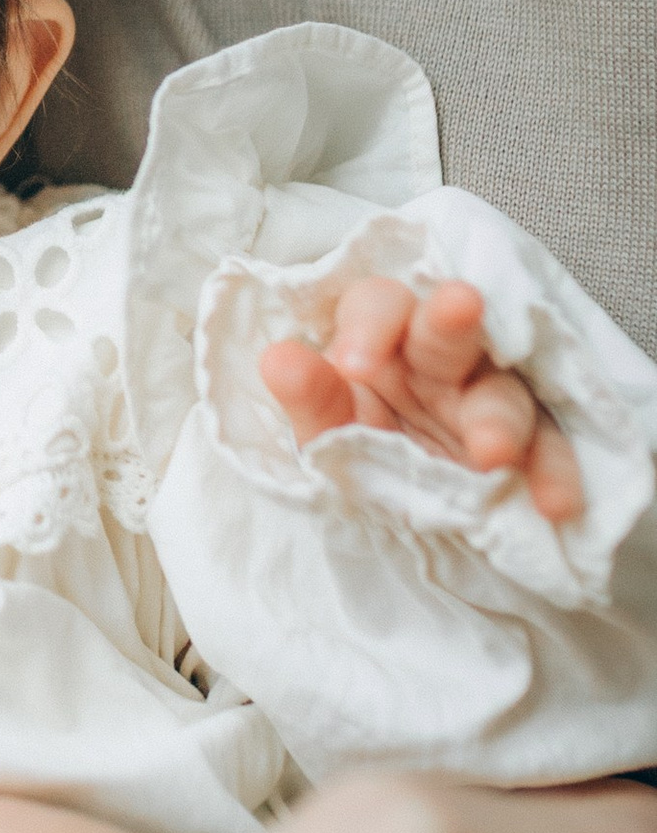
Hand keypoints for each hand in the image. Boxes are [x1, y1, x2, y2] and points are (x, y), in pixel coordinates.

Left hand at [262, 274, 583, 523]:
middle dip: (453, 319)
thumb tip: (279, 357)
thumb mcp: (329, 436)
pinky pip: (551, 451)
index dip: (370, 324)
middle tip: (459, 307)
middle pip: (449, 328)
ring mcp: (490, 400)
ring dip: (502, 418)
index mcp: (384, 343)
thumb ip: (311, 399)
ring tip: (492, 454)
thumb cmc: (362, 457)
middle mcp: (441, 362)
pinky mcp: (532, 446)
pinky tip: (553, 503)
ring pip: (504, 392)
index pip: (379, 304)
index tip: (354, 365)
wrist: (403, 528)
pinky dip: (553, 473)